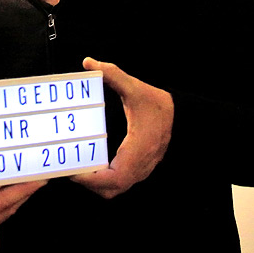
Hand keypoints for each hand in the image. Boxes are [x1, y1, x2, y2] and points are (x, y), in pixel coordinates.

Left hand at [71, 57, 173, 198]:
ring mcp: (142, 169)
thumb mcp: (135, 88)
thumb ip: (113, 75)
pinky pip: (121, 182)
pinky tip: (94, 165)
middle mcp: (141, 165)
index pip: (115, 179)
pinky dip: (105, 180)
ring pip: (116, 189)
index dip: (92, 180)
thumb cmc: (158, 105)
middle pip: (111, 190)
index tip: (74, 172)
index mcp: (138, 149)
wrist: (182, 115)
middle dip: (89, 184)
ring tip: (80, 168)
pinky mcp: (141, 168)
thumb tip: (89, 63)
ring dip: (97, 184)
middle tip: (71, 169)